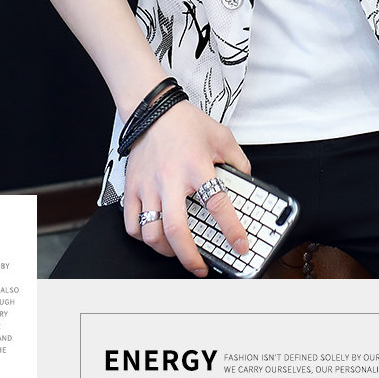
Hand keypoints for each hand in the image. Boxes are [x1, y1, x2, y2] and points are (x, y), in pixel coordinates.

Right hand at [122, 101, 251, 276]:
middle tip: (200, 268)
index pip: (218, 204)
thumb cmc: (186, 123)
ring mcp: (148, 185)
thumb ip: (237, 161)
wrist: (153, 110)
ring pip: (151, 232)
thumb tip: (246, 181)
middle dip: (189, 256)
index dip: (231, 229)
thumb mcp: (222, 137)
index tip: (240, 245)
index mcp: (197, 167)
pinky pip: (132, 223)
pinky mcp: (132, 188)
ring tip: (178, 253)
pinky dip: (143, 237)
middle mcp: (171, 179)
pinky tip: (155, 237)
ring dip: (166, 250)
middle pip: (176, 229)